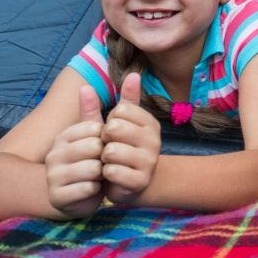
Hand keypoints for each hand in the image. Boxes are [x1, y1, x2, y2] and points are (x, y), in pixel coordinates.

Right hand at [44, 85, 106, 217]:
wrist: (78, 197)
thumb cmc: (90, 161)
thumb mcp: (94, 135)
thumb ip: (93, 110)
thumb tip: (85, 85)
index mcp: (64, 135)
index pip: (95, 128)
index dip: (108, 139)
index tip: (105, 147)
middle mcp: (54, 153)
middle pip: (94, 147)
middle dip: (105, 157)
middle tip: (103, 164)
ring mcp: (52, 175)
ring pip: (92, 168)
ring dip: (102, 174)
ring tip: (98, 176)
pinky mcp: (57, 196)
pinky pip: (88, 188)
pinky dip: (96, 189)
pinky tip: (92, 189)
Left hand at [101, 72, 161, 205]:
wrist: (130, 183)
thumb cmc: (120, 148)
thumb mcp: (115, 123)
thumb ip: (120, 99)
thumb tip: (131, 73)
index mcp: (150, 122)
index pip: (120, 110)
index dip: (109, 121)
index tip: (113, 132)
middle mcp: (154, 140)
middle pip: (115, 127)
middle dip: (104, 139)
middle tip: (109, 147)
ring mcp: (150, 161)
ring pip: (111, 150)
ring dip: (104, 158)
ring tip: (110, 162)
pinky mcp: (140, 180)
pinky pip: (112, 171)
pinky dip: (105, 173)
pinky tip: (111, 175)